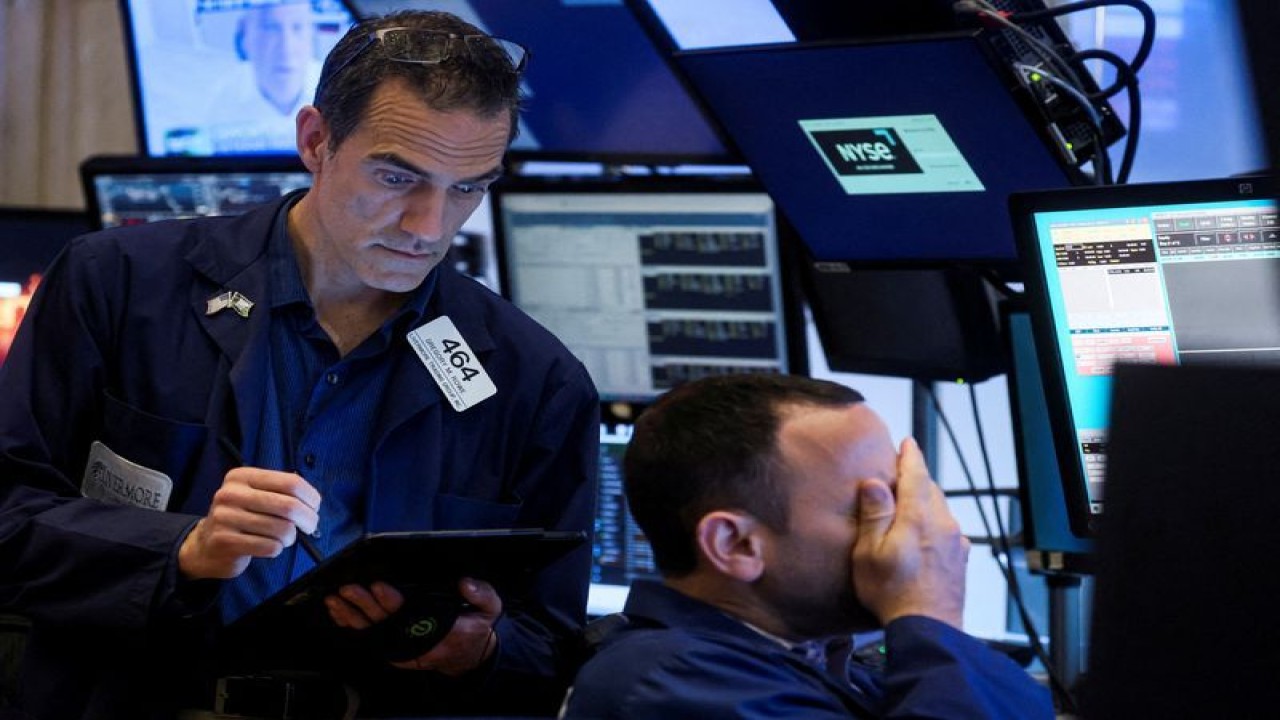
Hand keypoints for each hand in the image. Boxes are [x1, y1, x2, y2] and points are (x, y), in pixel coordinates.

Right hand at [178, 467, 320, 579]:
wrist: (205, 545)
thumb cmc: (241, 518)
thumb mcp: (255, 495)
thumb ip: (281, 492)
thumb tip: (313, 501)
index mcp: (242, 476)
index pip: (290, 482)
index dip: (310, 496)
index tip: (315, 507)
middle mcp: (231, 493)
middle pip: (289, 506)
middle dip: (308, 519)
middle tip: (310, 526)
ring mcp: (226, 517)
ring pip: (282, 529)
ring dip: (290, 537)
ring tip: (284, 538)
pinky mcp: (226, 541)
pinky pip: (270, 547)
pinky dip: (277, 548)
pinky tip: (269, 546)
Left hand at [325, 577, 502, 675]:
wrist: (469, 656)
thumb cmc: (477, 627)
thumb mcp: (490, 609)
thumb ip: (480, 594)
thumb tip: (464, 583)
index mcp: (440, 629)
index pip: (411, 613)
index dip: (392, 601)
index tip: (379, 586)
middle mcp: (417, 641)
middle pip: (385, 622)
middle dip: (364, 605)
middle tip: (349, 589)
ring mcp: (402, 647)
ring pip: (372, 632)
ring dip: (351, 615)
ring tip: (335, 599)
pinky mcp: (393, 648)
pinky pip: (369, 636)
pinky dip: (352, 624)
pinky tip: (338, 612)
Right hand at [851, 437, 968, 627]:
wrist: (929, 629)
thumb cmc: (892, 592)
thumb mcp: (870, 552)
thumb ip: (875, 514)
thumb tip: (875, 481)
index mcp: (919, 516)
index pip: (916, 475)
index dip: (910, 456)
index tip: (907, 442)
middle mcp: (943, 524)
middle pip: (931, 490)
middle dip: (917, 478)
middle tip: (902, 471)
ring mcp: (956, 543)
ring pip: (941, 511)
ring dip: (926, 502)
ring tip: (910, 504)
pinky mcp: (960, 561)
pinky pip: (948, 532)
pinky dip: (935, 525)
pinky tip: (926, 536)